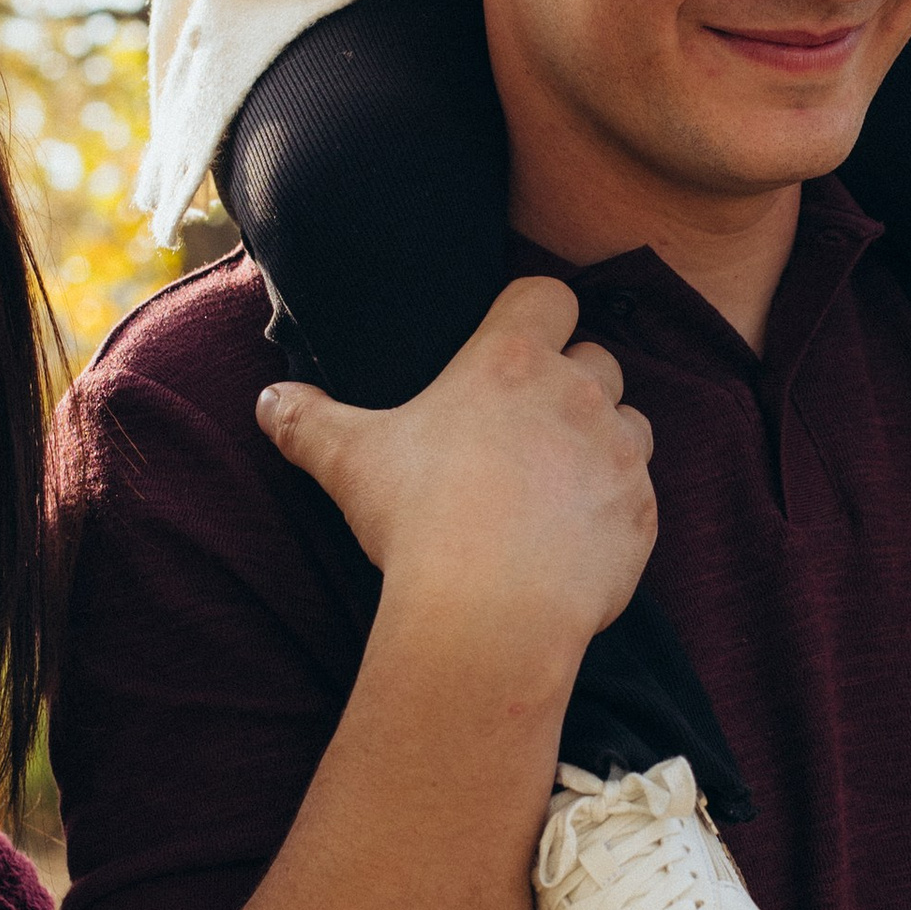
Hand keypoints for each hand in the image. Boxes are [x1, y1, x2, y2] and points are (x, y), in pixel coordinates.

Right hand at [256, 276, 655, 669]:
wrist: (488, 614)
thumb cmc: (419, 522)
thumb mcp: (347, 461)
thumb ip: (307, 422)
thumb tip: (267, 403)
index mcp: (510, 361)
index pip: (549, 295)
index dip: (536, 314)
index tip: (514, 345)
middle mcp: (577, 393)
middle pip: (598, 357)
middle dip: (573, 382)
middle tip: (527, 428)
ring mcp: (619, 453)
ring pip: (632, 422)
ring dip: (604, 440)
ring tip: (557, 482)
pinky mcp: (643, 513)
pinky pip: (642, 494)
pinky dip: (616, 509)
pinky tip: (573, 537)